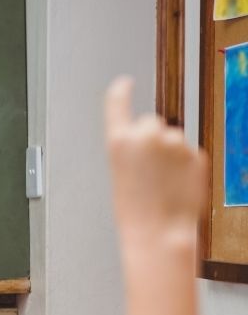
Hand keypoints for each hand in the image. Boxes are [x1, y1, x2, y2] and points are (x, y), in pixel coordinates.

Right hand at [104, 77, 206, 246]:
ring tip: (162, 183)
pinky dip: (185, 167)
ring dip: (170, 155)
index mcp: (120, 141)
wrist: (159, 231)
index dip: (121, 92)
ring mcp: (174, 143)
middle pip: (151, 123)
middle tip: (149, 168)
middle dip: (152, 139)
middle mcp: (147, 135)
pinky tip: (176, 185)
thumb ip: (133, 149)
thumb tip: (152, 140)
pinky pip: (189, 153)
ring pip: (173, 139)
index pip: (118, 103)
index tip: (124, 83)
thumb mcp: (121, 174)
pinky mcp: (196, 152)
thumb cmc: (136, 211)